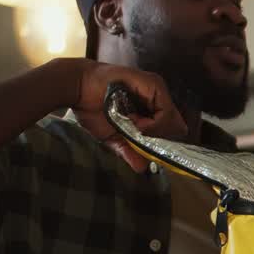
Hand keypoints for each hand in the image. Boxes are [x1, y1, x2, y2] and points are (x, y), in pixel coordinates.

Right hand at [69, 60, 186, 172]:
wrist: (77, 88)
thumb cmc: (92, 108)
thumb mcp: (113, 136)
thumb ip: (128, 150)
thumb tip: (141, 168)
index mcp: (150, 109)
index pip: (170, 130)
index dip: (160, 141)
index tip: (142, 145)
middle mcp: (157, 99)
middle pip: (175, 127)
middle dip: (157, 138)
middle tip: (134, 133)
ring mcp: (158, 91)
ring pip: (173, 123)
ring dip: (152, 131)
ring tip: (130, 123)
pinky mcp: (155, 85)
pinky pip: (166, 114)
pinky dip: (152, 124)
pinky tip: (133, 120)